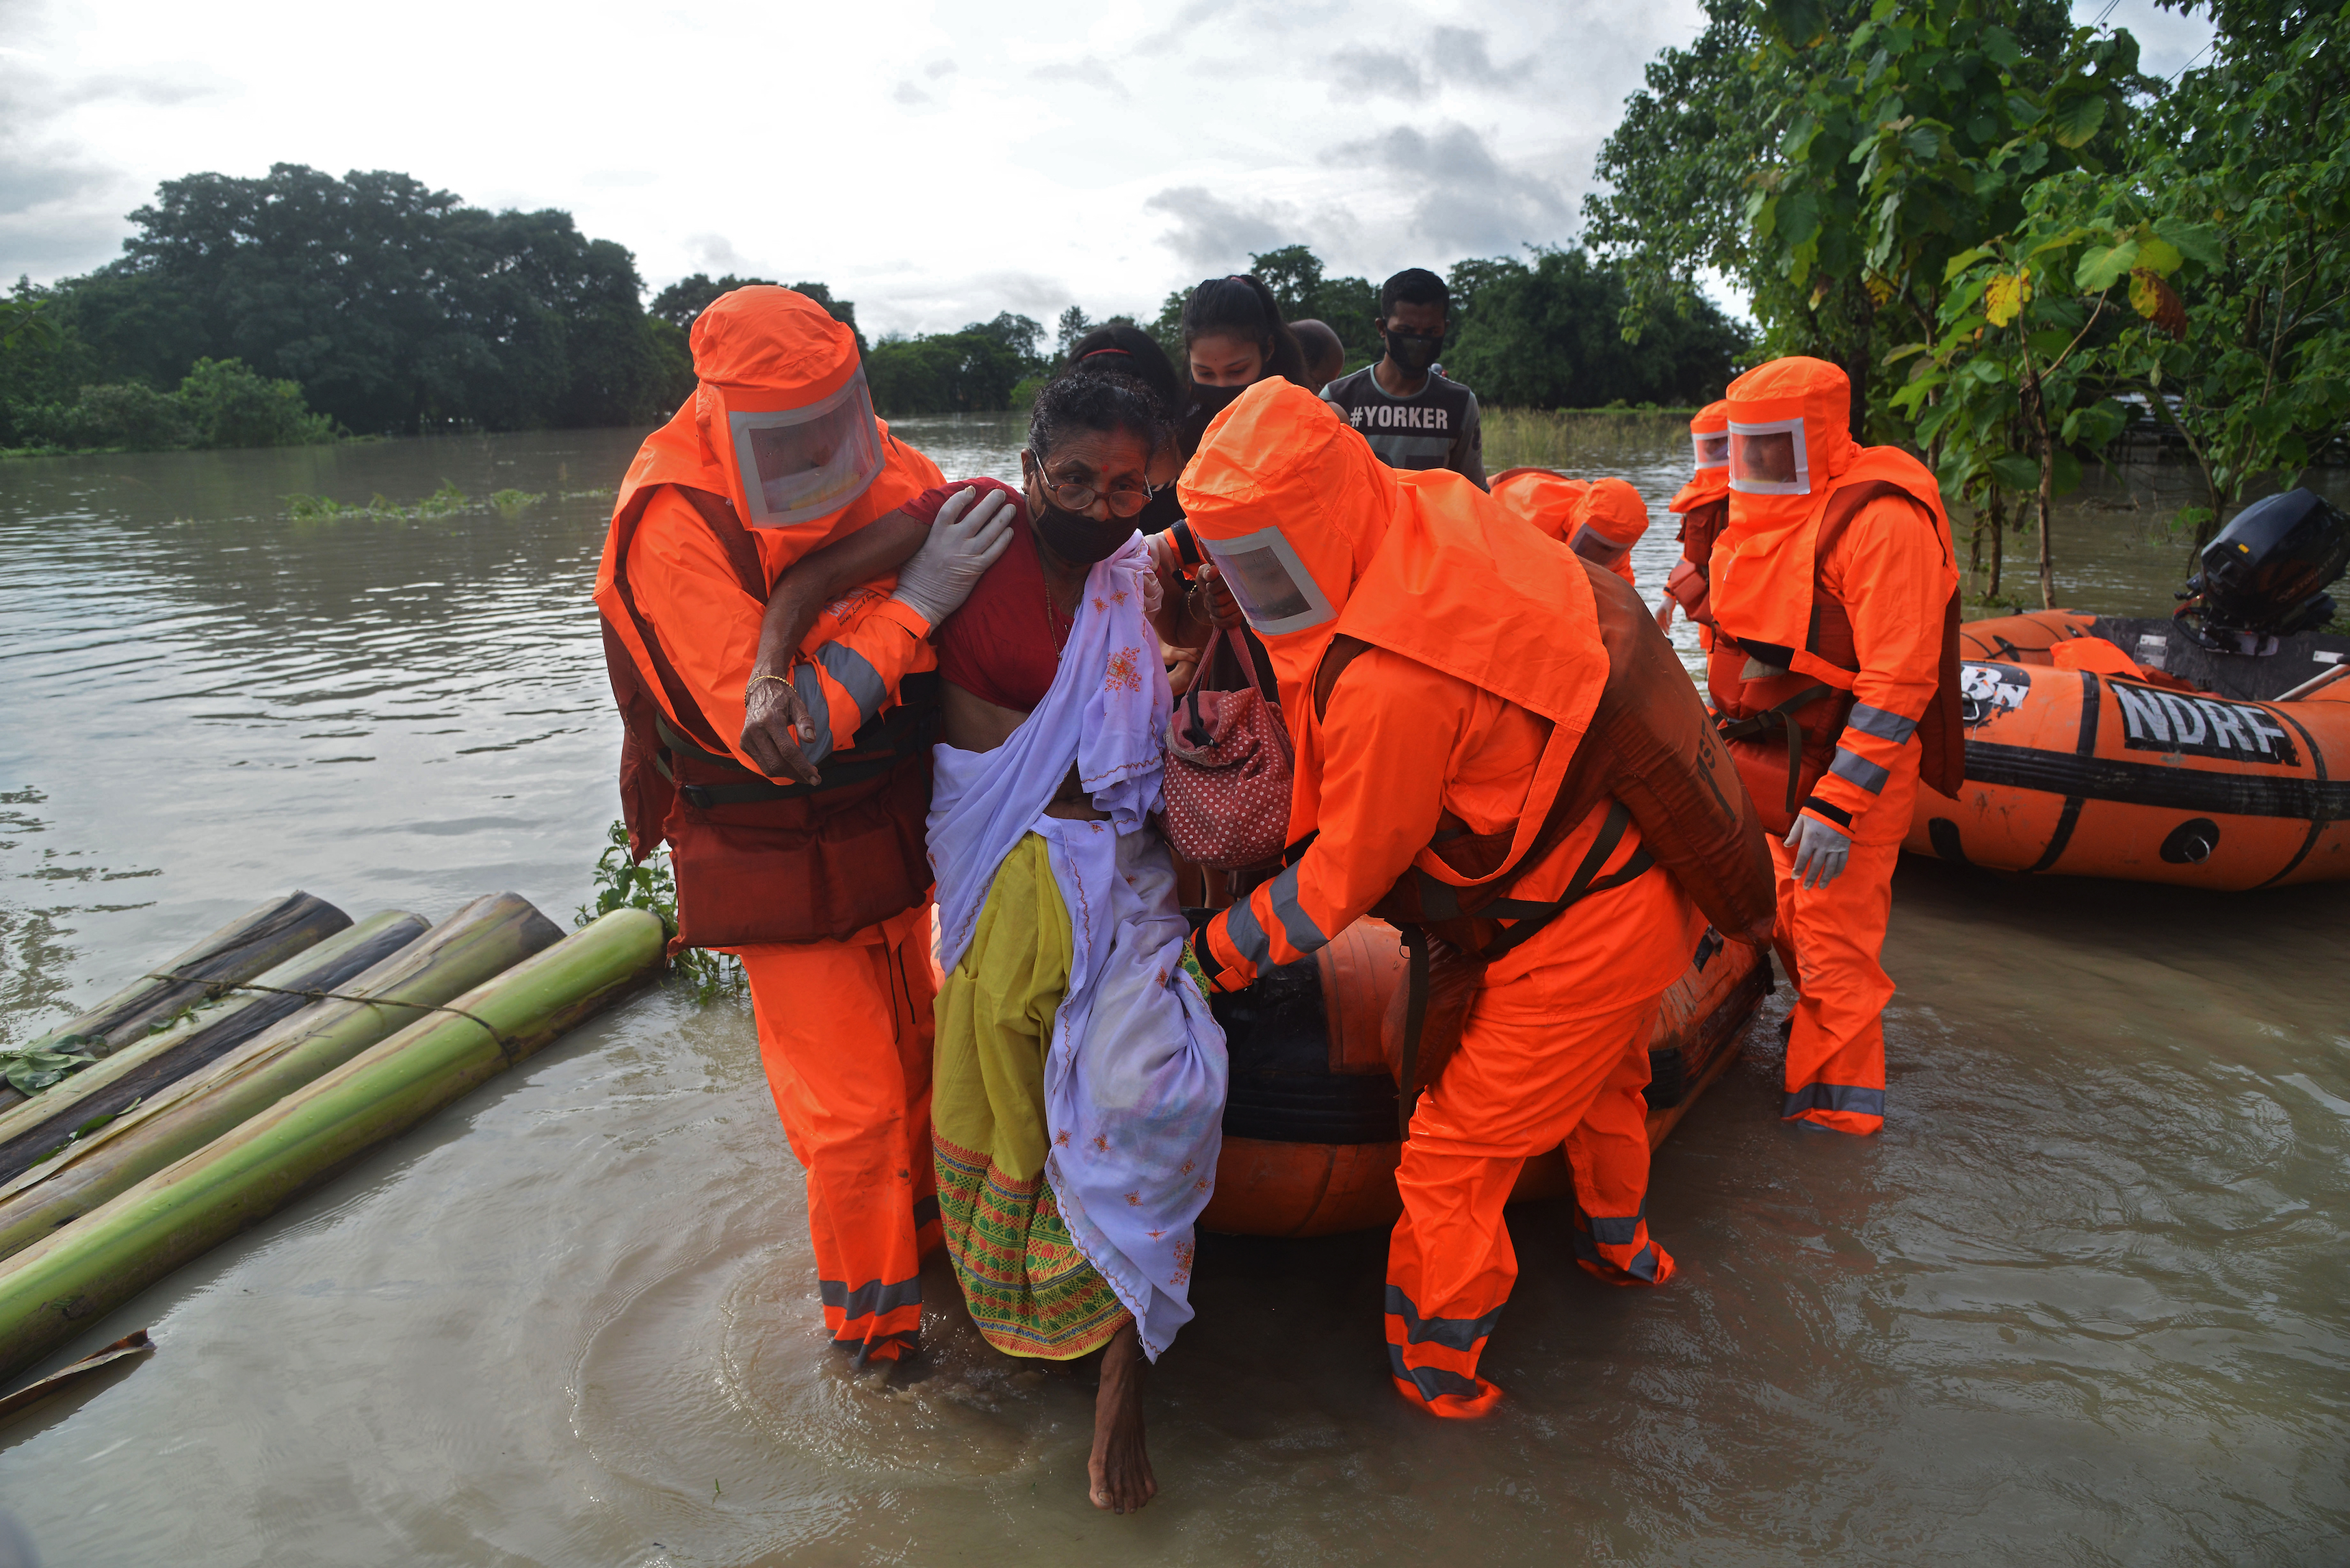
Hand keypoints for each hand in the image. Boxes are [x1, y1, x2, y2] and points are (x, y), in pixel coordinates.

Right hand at [741, 671, 821, 785]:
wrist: (760, 689)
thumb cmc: (782, 697)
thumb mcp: (798, 704)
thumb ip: (806, 721)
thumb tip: (811, 740)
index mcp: (770, 720)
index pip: (788, 751)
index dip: (802, 767)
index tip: (816, 779)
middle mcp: (755, 731)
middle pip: (777, 764)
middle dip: (796, 775)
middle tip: (812, 778)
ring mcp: (747, 739)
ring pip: (768, 768)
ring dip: (787, 774)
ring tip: (802, 772)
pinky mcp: (744, 744)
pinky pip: (761, 764)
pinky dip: (776, 768)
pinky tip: (788, 765)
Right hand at [890, 485, 1015, 625]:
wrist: (919, 601)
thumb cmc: (914, 577)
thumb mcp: (918, 548)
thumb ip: (932, 534)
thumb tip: (941, 524)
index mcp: (936, 534)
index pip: (951, 507)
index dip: (963, 496)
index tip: (972, 489)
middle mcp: (953, 540)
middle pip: (977, 515)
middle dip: (991, 502)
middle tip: (1000, 493)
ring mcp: (966, 554)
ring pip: (990, 530)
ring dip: (1003, 517)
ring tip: (1011, 507)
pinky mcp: (975, 569)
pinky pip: (995, 551)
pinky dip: (1004, 540)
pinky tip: (1010, 531)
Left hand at [1193, 563, 1244, 629]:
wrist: (1211, 595)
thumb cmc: (1209, 582)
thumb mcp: (1204, 574)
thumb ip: (1207, 571)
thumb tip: (1213, 572)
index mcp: (1235, 576)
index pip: (1223, 583)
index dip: (1212, 588)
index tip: (1209, 585)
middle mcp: (1242, 590)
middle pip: (1219, 600)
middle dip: (1210, 599)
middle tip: (1210, 595)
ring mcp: (1242, 605)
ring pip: (1222, 612)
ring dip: (1213, 610)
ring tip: (1213, 603)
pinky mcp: (1240, 617)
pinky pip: (1229, 623)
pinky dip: (1217, 620)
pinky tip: (1215, 614)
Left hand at [1784, 814, 1851, 888]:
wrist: (1839, 804)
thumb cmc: (1817, 810)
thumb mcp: (1802, 819)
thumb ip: (1794, 833)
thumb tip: (1786, 845)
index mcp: (1810, 838)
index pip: (1803, 857)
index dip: (1799, 868)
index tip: (1795, 877)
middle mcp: (1823, 845)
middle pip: (1816, 865)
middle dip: (1811, 878)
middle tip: (1806, 888)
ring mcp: (1835, 847)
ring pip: (1830, 866)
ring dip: (1825, 878)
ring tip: (1821, 887)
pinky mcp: (1845, 846)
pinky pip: (1842, 861)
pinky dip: (1838, 870)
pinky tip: (1835, 877)